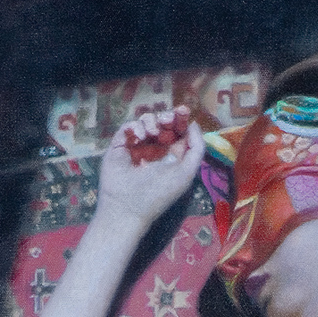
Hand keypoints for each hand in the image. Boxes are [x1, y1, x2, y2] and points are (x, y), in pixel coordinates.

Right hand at [97, 106, 204, 227]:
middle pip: (163, 122)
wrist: (128, 206)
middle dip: (167, 117)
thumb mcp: (186, 173)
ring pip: (146, 121)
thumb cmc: (160, 193)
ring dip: (151, 121)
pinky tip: (139, 137)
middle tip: (167, 120)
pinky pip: (129, 126)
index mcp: (172, 155)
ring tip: (152, 133)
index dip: (181, 119)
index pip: (178, 131)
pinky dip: (136, 127)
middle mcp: (155, 149)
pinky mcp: (120, 145)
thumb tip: (193, 124)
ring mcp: (137, 146)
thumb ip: (196, 149)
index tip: (183, 111)